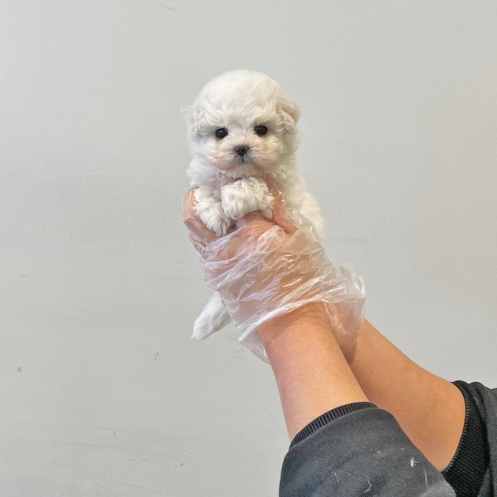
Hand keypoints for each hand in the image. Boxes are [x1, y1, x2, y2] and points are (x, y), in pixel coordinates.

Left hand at [183, 182, 364, 360]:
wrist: (290, 322)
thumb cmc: (301, 280)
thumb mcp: (299, 237)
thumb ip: (279, 208)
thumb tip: (266, 183)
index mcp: (251, 235)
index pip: (232, 197)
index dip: (232, 182)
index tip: (234, 174)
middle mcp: (226, 249)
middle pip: (196, 213)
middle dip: (201, 195)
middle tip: (213, 184)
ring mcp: (216, 265)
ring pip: (195, 231)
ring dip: (201, 213)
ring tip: (216, 203)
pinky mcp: (215, 276)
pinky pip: (203, 248)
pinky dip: (207, 233)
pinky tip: (223, 227)